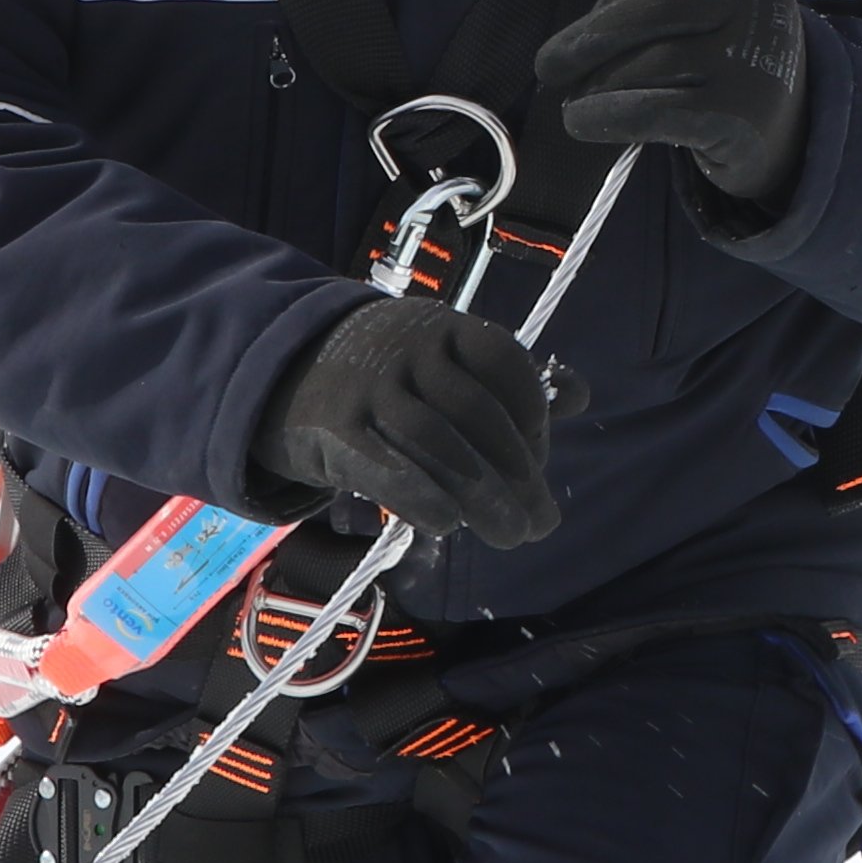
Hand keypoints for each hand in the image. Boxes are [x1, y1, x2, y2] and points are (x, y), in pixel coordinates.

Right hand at [253, 297, 583, 548]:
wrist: (283, 366)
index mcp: (444, 327)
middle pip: (474, 412)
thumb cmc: (387, 373)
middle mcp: (408, 348)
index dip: (532, 415)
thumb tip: (578, 396)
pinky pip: (383, 466)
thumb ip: (508, 378)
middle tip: (540, 521)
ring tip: (511, 535)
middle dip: (516, 472)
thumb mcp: (444, 356)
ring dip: (482, 496)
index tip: (541, 462)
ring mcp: (368, 385)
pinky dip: (420, 497)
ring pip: (436, 443)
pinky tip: (447, 525)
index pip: (503, 362)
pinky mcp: (333, 428)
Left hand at [534, 0, 813, 210]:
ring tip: (575, 99)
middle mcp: (756, 8)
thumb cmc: (727, 55)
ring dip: (599, 84)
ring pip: (652, 62)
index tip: (579, 28)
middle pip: (653, 11)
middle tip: (548, 66)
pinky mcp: (738, 115)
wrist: (782, 132)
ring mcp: (752, 62)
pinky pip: (656, 110)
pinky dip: (608, 115)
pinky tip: (580, 121)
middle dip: (590, 39)